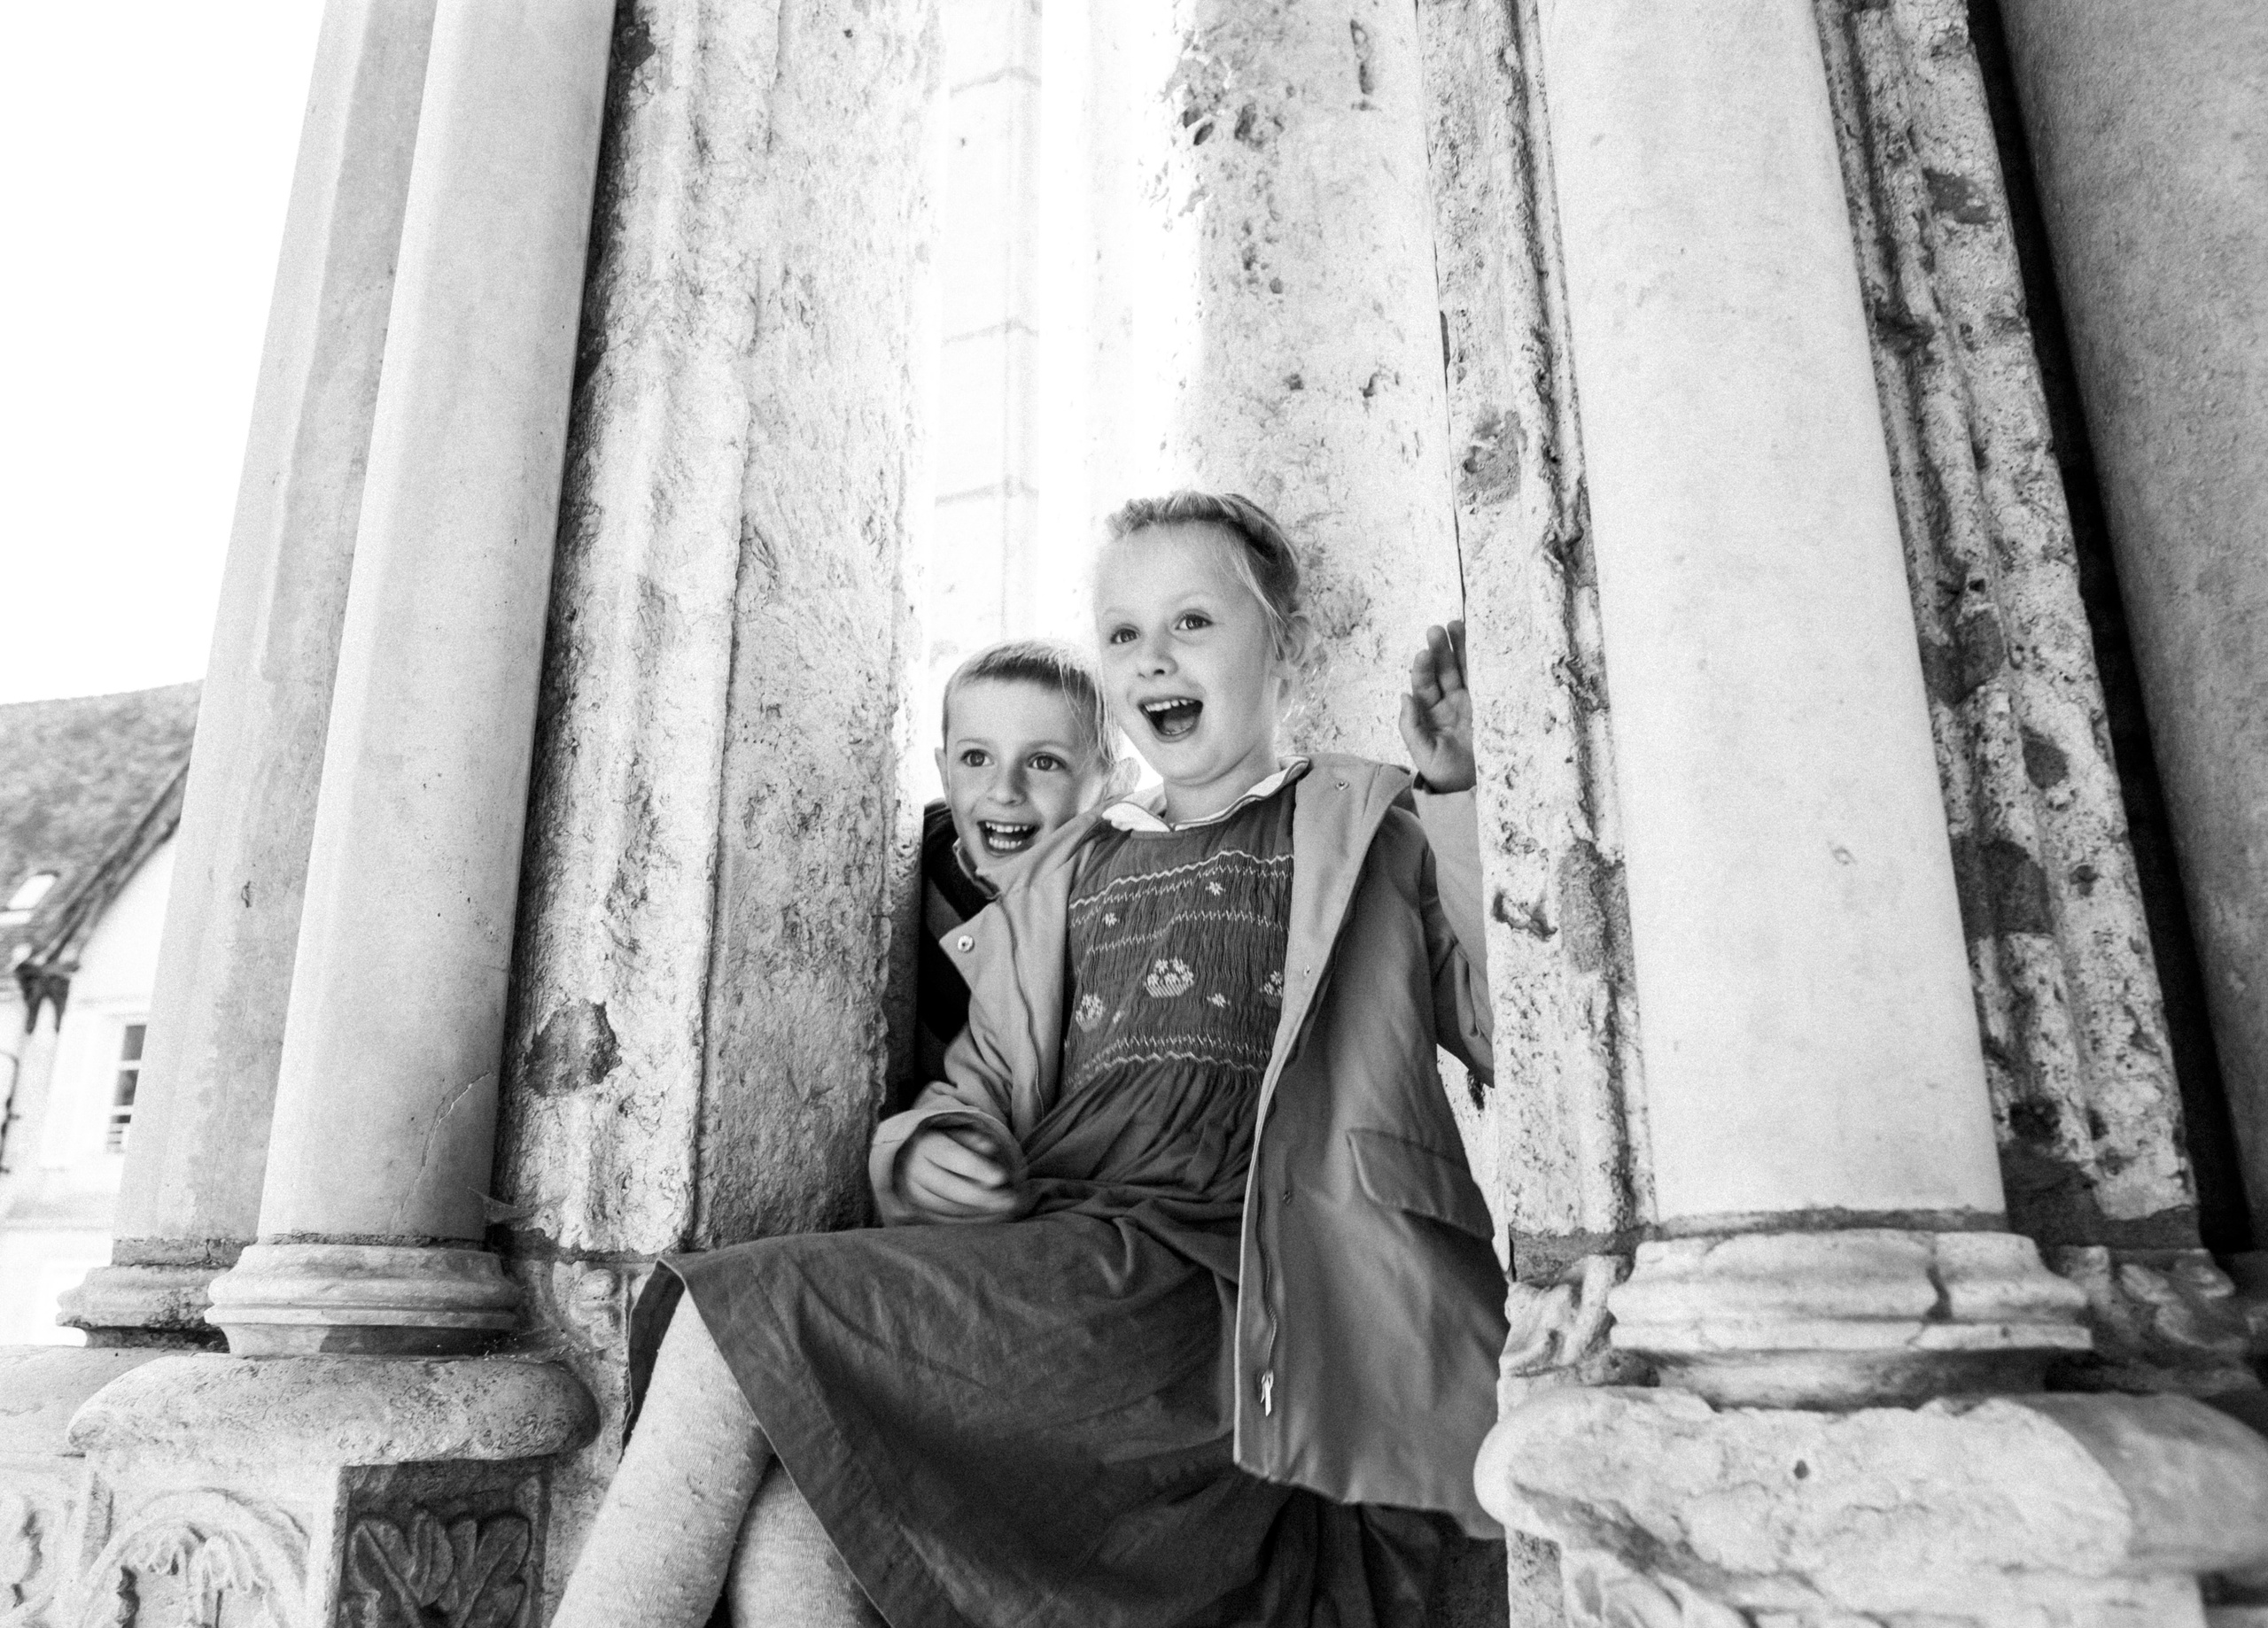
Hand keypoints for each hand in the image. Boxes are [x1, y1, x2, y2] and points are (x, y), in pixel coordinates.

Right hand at [900, 1123, 1023, 1222]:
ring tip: (1005, 1209)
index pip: (952, 1157)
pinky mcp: (917, 1209)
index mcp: (925, 1144)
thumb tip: (989, 1148)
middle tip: (1010, 1200)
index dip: (977, 1168)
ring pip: (946, 1207)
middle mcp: (914, 1169)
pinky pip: (943, 1219)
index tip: (1001, 1177)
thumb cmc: (949, 1140)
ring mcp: (913, 1192)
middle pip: (948, 1187)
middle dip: (982, 1196)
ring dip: (978, 1211)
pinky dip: (969, 1220)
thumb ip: (974, 1139)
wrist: (916, 1155)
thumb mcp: (960, 1132)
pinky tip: (991, 1216)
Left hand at [1399, 619, 1474, 792]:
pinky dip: (1484, 661)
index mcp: (1431, 712)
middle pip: (1444, 670)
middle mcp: (1450, 703)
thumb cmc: (1445, 773)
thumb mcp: (1423, 753)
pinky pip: (1487, 679)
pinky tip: (1483, 642)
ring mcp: (1472, 702)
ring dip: (1461, 647)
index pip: (1425, 685)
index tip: (1423, 653)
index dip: (1423, 668)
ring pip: (1465, 669)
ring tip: (1456, 624)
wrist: (1476, 789)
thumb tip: (1403, 695)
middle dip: (1441, 649)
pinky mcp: (1492, 705)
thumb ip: (1411, 726)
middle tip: (1436, 629)